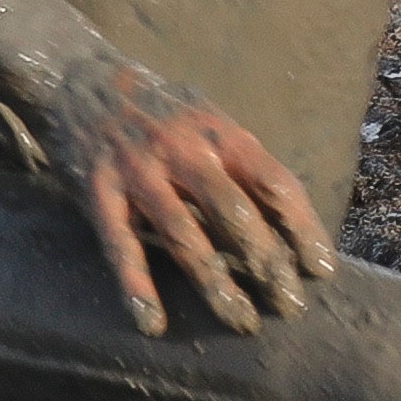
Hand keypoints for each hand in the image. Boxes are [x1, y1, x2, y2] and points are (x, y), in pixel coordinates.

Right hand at [50, 68, 334, 335]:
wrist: (80, 77)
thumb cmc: (161, 110)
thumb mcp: (209, 120)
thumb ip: (240, 162)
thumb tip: (289, 217)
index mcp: (220, 132)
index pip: (274, 182)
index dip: (301, 227)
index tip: (320, 269)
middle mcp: (184, 150)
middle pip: (235, 214)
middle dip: (268, 263)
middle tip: (290, 306)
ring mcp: (140, 172)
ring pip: (184, 236)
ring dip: (217, 284)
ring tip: (243, 321)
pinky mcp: (100, 193)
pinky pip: (121, 247)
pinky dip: (138, 287)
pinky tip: (154, 323)